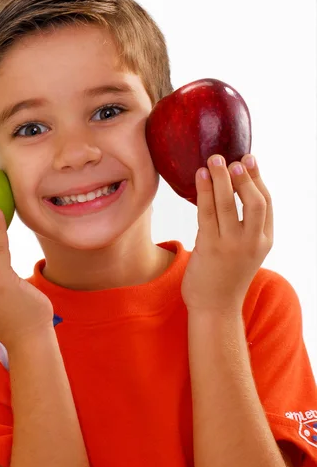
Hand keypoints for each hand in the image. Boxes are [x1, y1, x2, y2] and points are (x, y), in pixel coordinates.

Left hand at [181, 154, 273, 314]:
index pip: (266, 204)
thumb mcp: (244, 251)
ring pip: (229, 204)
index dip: (258, 179)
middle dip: (244, 176)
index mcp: (264, 241)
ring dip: (221, 178)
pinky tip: (200, 177)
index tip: (248, 160)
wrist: (214, 308)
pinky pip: (207, 213)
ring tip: (213, 159)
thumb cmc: (224, 277)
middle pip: (254, 201)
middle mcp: (252, 243)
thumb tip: (227, 192)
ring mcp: (231, 246)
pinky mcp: (209, 248)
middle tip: (232, 158)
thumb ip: (242, 227)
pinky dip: (204, 191)